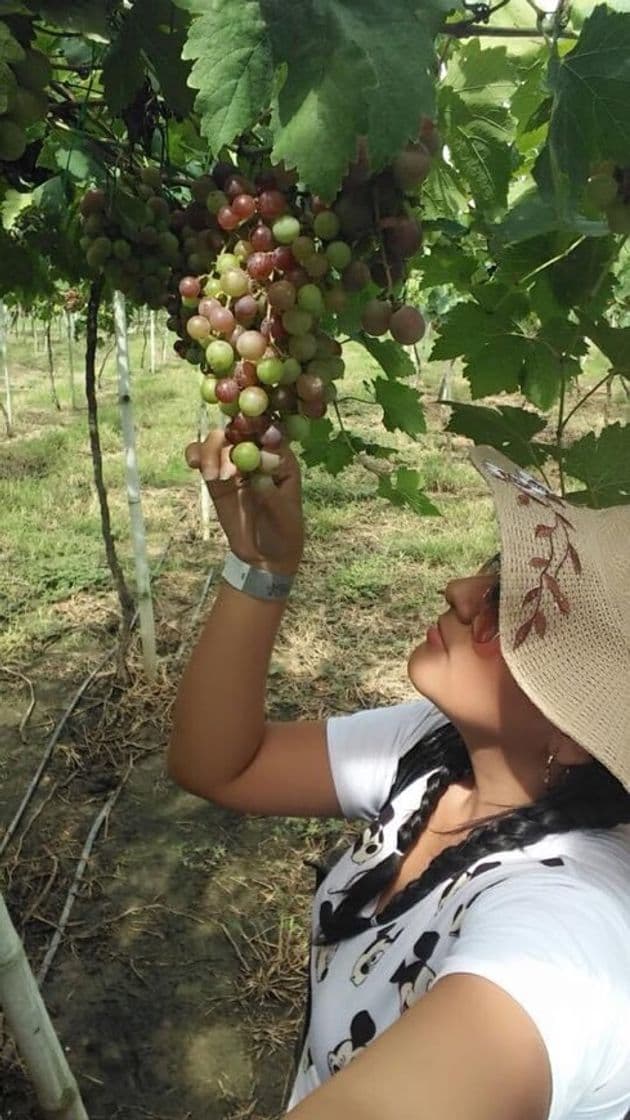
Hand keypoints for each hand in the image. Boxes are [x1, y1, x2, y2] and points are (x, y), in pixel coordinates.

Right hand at [185, 430, 303, 575]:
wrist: (264, 556)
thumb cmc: (283, 533)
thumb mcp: (283, 517)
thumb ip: (271, 495)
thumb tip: (258, 475)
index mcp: (281, 460)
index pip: (270, 434)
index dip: (256, 428)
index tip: (243, 434)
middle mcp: (258, 456)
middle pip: (240, 432)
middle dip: (229, 438)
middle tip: (222, 455)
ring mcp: (235, 466)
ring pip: (219, 443)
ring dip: (211, 450)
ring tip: (211, 475)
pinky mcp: (216, 479)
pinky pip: (204, 459)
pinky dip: (196, 455)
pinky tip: (194, 463)